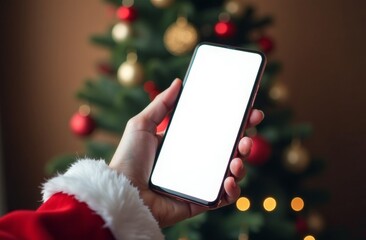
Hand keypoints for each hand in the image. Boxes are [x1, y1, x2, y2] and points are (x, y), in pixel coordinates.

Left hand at [109, 78, 263, 227]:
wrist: (123, 192)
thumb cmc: (128, 159)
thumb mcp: (142, 124)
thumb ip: (161, 104)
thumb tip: (178, 82)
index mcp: (187, 143)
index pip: (217, 131)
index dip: (236, 122)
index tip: (250, 111)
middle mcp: (196, 162)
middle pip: (229, 151)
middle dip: (244, 142)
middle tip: (247, 136)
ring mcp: (200, 182)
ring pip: (231, 173)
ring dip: (241, 165)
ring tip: (238, 159)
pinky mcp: (200, 202)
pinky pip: (224, 197)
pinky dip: (233, 191)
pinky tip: (229, 181)